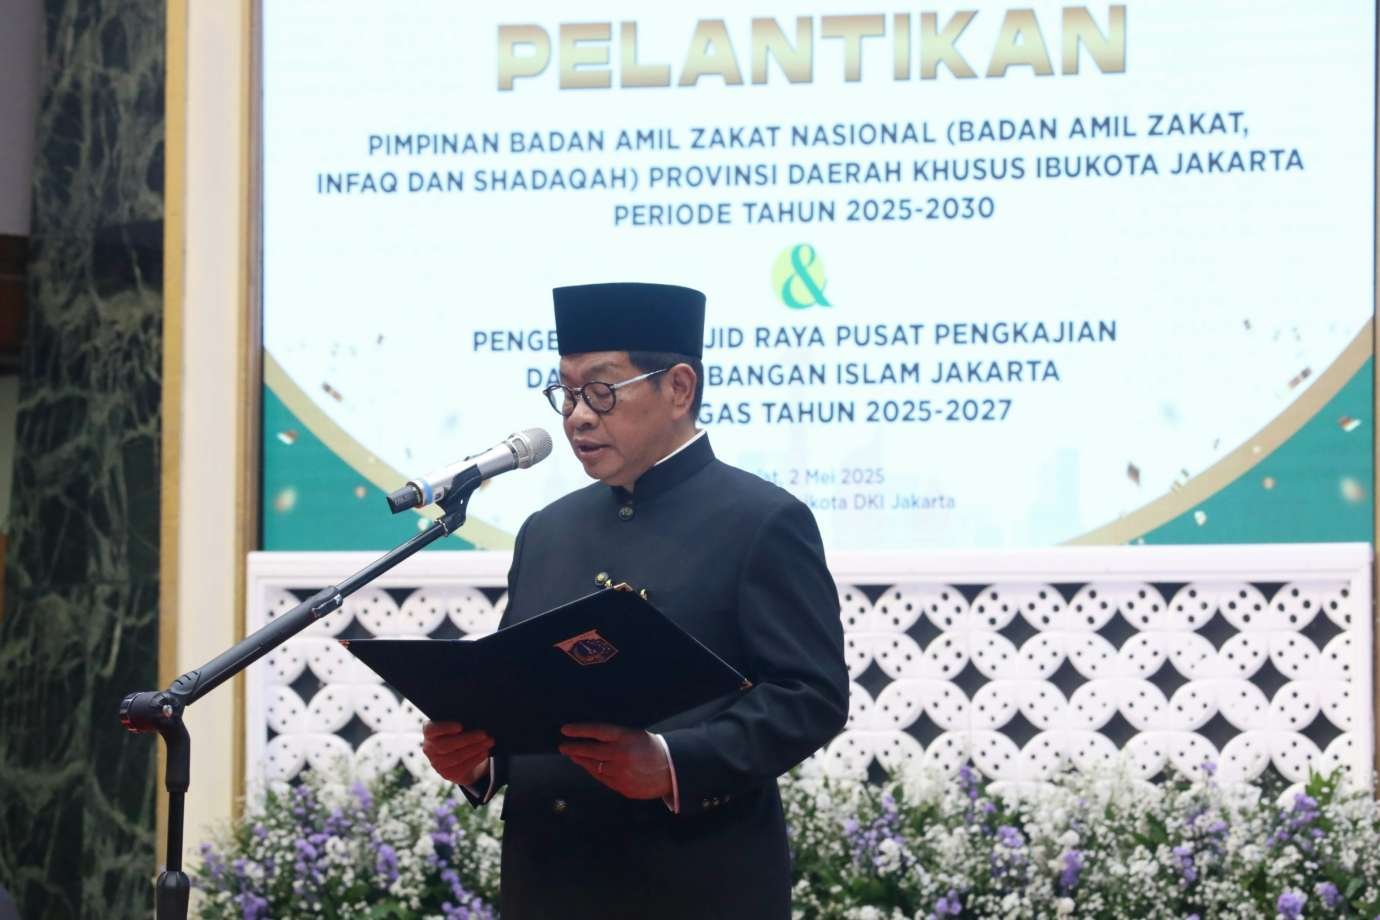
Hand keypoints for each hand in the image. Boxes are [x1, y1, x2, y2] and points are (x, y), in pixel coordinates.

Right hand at [422, 721, 493, 786]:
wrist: (461, 754)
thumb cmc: (460, 731)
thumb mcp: (458, 724)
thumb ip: (461, 719)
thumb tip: (476, 717)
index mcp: (429, 732)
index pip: (431, 730)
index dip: (444, 728)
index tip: (460, 726)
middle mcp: (429, 748)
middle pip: (447, 745)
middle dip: (467, 739)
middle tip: (484, 734)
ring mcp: (436, 763)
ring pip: (456, 757)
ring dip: (475, 749)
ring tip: (488, 742)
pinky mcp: (446, 774)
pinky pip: (461, 767)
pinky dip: (475, 759)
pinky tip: (485, 752)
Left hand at [558, 723, 672, 799]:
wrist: (671, 769)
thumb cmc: (651, 748)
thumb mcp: (634, 735)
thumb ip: (613, 738)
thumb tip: (589, 740)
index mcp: (626, 737)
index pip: (596, 731)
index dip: (579, 730)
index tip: (565, 730)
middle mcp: (621, 755)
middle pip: (590, 751)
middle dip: (574, 748)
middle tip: (563, 747)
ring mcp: (621, 772)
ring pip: (594, 767)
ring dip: (582, 761)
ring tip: (573, 756)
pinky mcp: (622, 787)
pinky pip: (603, 779)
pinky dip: (594, 772)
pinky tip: (589, 767)